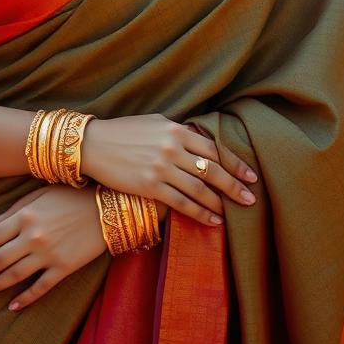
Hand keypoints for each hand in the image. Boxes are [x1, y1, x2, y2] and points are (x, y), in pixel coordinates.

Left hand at [0, 184, 106, 312]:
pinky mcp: (64, 267)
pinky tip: (13, 305)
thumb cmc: (72, 196)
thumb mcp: (41, 195)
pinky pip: (40, 287)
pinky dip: (25, 298)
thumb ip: (14, 209)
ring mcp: (49, 254)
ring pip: (15, 275)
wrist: (108, 208)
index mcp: (26, 216)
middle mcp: (33, 236)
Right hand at [80, 115, 257, 228]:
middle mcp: (172, 148)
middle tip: (251, 198)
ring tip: (232, 212)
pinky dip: (199, 213)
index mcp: (176, 130)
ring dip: (219, 203)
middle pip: (212, 170)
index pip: (214, 149)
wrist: (93, 145)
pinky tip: (212, 221)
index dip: (234, 163)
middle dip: (234, 185)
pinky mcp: (149, 186)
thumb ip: (178, 132)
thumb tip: (200, 139)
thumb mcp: (155, 123)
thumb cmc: (124, 131)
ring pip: (199, 189)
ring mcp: (161, 168)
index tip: (250, 175)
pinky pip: (181, 203)